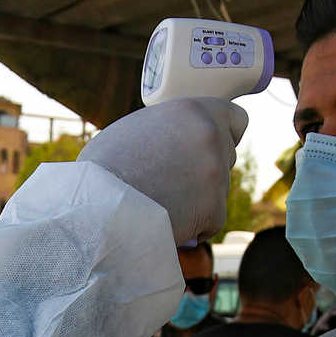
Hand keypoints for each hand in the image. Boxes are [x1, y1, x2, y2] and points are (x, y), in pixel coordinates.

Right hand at [78, 97, 247, 244]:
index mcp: (193, 110)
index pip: (237, 118)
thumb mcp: (136, 129)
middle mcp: (211, 137)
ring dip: (200, 199)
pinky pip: (213, 220)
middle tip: (177, 181)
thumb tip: (176, 140)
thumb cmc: (104, 168)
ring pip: (219, 190)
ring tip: (163, 204)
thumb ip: (167, 130)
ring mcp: (216, 174)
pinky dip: (195, 226)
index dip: (226, 134)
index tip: (213, 145)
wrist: (98, 207)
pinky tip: (169, 223)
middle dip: (208, 169)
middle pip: (227, 156)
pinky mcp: (215, 209)